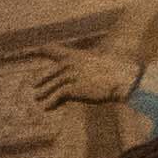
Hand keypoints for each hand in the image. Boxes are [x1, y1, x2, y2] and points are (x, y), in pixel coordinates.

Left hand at [20, 49, 136, 110]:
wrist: (125, 79)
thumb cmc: (119, 72)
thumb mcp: (101, 65)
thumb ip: (90, 68)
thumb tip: (87, 71)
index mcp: (79, 55)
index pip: (55, 50)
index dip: (42, 50)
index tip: (31, 49)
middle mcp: (73, 64)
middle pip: (52, 71)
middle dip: (43, 78)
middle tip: (34, 84)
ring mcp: (72, 75)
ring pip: (52, 85)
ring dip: (44, 92)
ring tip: (38, 99)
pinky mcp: (72, 88)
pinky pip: (57, 96)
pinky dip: (51, 102)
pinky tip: (47, 108)